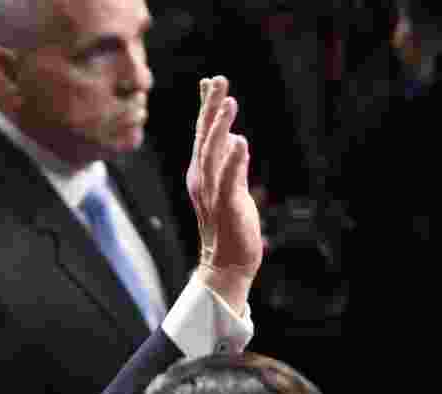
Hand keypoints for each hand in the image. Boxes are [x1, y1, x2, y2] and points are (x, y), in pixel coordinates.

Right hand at [186, 76, 262, 313]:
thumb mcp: (232, 189)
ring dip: (220, 129)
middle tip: (219, 80)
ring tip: (230, 103)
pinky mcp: (227, 208)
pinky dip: (233, 162)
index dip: (207, 107)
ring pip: (212, 156)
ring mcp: (213, 194)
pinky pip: (228, 182)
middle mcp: (202, 180)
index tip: (210, 80)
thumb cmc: (230, 228)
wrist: (226, 265)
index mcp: (202, 174)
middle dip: (211, 108)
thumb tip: (235, 139)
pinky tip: (239, 143)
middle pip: (204, 139)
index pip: (203, 135)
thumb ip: (233, 164)